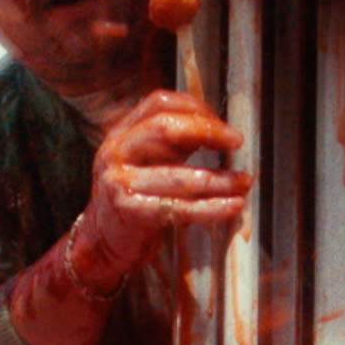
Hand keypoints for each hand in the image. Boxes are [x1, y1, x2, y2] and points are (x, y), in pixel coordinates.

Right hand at [77, 89, 251, 280]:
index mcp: (121, 132)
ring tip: (244, 181)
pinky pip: (179, 208)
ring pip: (178, 175)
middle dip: (207, 132)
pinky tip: (233, 206)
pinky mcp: (130, 212)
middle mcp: (116, 151)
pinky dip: (211, 208)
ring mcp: (120, 181)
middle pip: (165, 128)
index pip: (158, 103)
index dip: (195, 108)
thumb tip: (218, 130)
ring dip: (219, 178)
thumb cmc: (134, 199)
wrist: (100, 242)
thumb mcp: (145, 162)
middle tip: (237, 142)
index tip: (223, 124)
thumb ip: (172, 144)